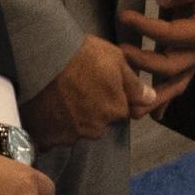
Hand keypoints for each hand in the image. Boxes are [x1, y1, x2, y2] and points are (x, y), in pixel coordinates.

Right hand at [24, 34, 152, 147]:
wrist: (44, 58)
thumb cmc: (83, 54)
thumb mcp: (117, 60)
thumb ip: (134, 85)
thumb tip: (150, 99)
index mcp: (115, 110)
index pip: (120, 112)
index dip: (110, 99)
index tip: (98, 86)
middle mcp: (95, 128)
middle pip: (97, 124)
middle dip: (91, 112)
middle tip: (77, 89)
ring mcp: (70, 135)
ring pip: (74, 132)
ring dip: (70, 120)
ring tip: (58, 97)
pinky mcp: (47, 138)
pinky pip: (51, 140)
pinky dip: (50, 130)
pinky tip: (45, 112)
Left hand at [121, 0, 194, 111]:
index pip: (173, 36)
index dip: (147, 28)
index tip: (125, 16)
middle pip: (172, 67)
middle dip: (143, 64)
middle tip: (118, 54)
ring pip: (176, 82)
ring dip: (155, 96)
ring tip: (133, 108)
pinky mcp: (190, 53)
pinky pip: (178, 78)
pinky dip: (165, 95)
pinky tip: (153, 112)